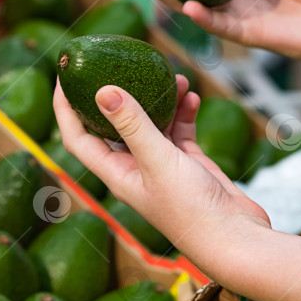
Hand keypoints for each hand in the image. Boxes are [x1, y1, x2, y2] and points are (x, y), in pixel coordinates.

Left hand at [53, 75, 269, 267]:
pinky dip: (184, 112)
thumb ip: (133, 125)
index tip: (64, 77)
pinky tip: (192, 96)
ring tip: (173, 76)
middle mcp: (135, 169)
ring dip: (159, 99)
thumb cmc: (193, 212)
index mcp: (117, 174)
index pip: (78, 138)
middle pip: (115, 125)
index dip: (65, 109)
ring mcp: (161, 166)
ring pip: (151, 123)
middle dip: (117, 94)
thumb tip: (103, 91)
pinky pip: (179, 130)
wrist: (236, 237)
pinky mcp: (187, 164)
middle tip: (116, 63)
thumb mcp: (158, 161)